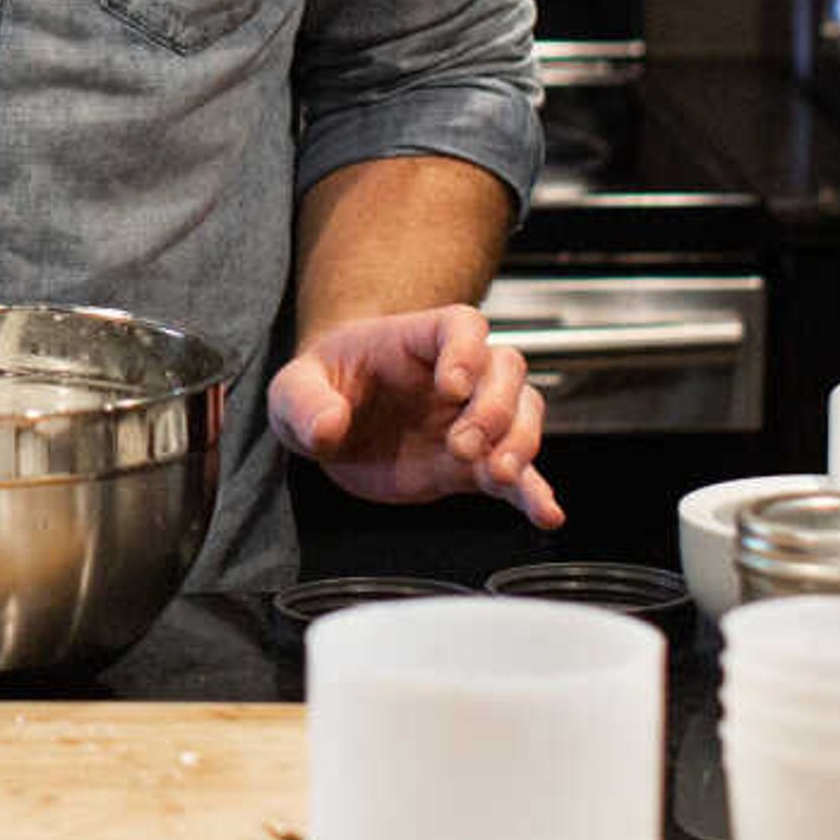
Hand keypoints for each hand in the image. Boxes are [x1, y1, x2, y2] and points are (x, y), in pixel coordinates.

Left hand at [269, 304, 561, 528]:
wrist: (332, 425)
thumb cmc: (321, 389)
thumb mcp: (292, 389)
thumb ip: (304, 401)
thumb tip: (327, 427)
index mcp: (415, 341)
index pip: (463, 325)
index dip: (466, 350)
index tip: (451, 385)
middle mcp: (456, 375)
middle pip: (506, 368)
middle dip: (495, 407)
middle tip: (463, 444)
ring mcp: (471, 419)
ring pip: (526, 413)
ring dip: (519, 443)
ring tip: (494, 475)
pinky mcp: (475, 466)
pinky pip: (519, 474)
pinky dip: (536, 493)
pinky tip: (547, 514)